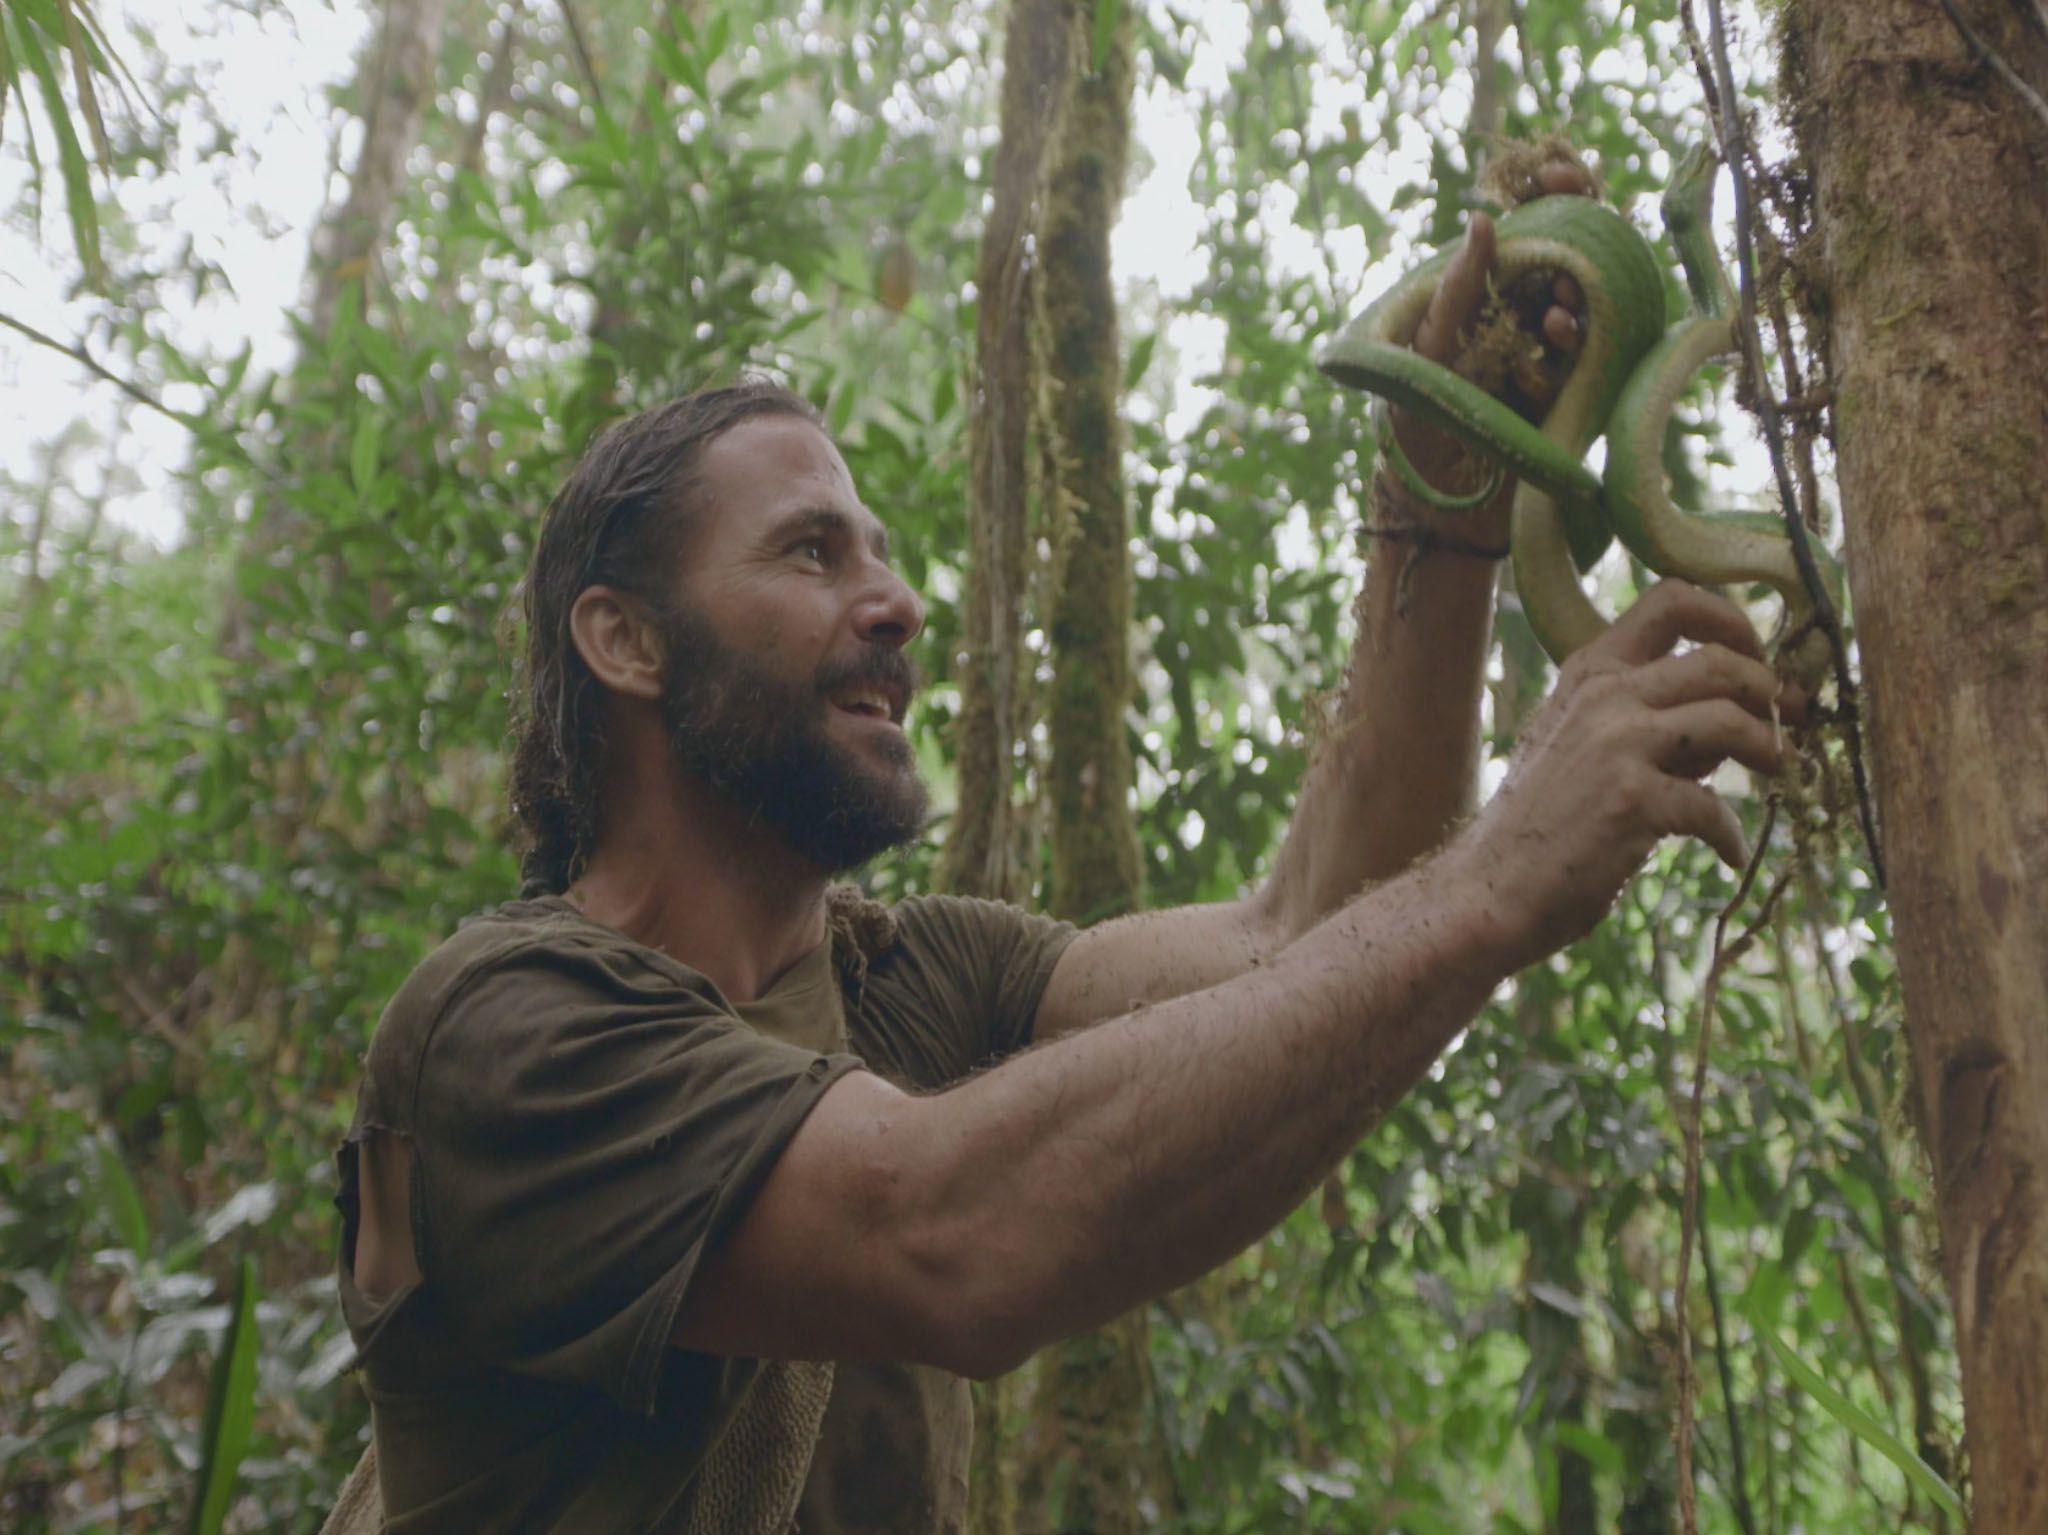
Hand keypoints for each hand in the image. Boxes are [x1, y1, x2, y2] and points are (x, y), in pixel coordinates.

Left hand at [1392, 158, 1596, 524]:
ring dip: (1576, 294)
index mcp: (1482, 289)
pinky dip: (1575, 341)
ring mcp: (1554, 346)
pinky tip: (1554, 346)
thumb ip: (1454, 292)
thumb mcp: (1425, 353)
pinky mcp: (1576, 385)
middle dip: (1586, 224)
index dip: (1551, 189)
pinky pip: (1592, 348)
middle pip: (1574, 246)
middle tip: (1584, 213)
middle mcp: (1523, 308)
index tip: (1562, 172)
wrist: (1439, 508)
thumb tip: (1483, 221)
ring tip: (1554, 317)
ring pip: (1587, 296)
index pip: (1527, 221)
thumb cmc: (1415, 425)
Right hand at [1447, 581, 1809, 967]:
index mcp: (1589, 672)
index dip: (1731, 620)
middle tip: (1789, 721)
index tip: (1755, 656)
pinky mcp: (1633, 800)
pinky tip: (1730, 853)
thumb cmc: (1539, 822)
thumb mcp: (1581, 745)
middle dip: (1770, 691)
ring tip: (1778, 774)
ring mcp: (1617, 744)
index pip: (1671, 600)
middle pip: (1720, 661)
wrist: (1490, 888)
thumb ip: (1647, 719)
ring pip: (1732, 719)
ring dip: (1771, 749)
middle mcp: (1603, 695)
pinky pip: (1715, 807)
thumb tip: (1732, 717)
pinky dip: (1732, 834)